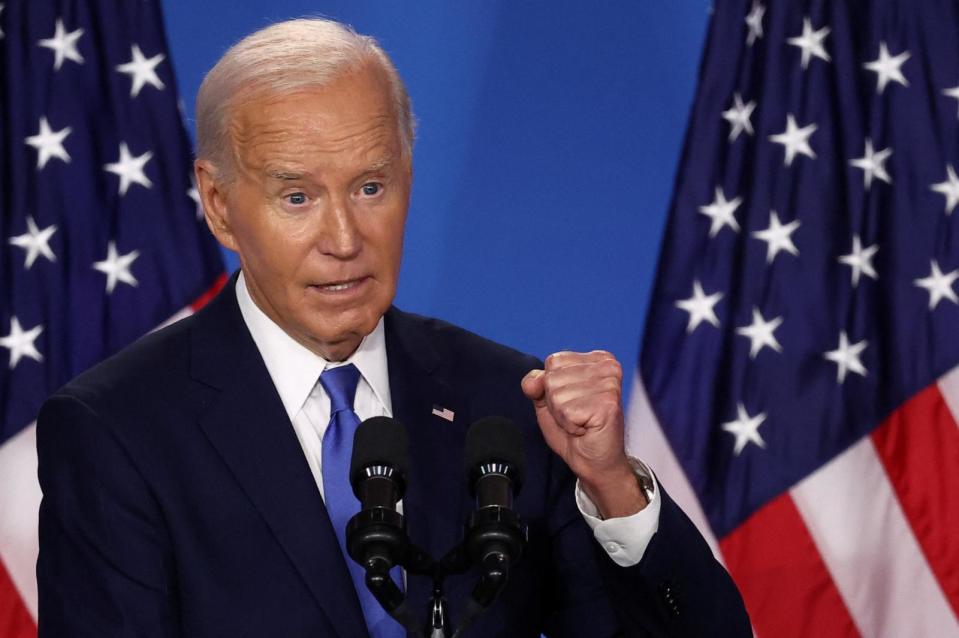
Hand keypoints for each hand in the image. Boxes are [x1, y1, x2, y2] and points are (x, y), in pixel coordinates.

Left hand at [521, 351, 646, 518]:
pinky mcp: (608, 404)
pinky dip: (570, 425)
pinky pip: (567, 411)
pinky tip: (585, 428)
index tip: (572, 402)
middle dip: (556, 402)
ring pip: (558, 394)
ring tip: (581, 422)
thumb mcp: (548, 401)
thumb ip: (536, 384)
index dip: (551, 387)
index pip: (553, 362)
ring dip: (563, 416)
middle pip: (553, 377)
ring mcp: (608, 385)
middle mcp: (606, 367)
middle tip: (577, 415)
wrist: (594, 461)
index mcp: (596, 359)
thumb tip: (532, 382)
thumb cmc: (576, 430)